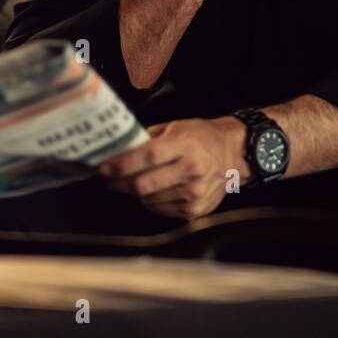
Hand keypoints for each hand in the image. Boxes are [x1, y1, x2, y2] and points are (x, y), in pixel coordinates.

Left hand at [97, 117, 248, 219]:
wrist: (234, 154)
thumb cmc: (202, 138)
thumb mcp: (176, 127)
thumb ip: (148, 140)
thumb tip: (118, 150)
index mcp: (185, 145)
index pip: (146, 157)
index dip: (120, 164)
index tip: (103, 167)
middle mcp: (191, 170)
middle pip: (142, 185)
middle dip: (118, 183)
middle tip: (109, 178)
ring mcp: (194, 193)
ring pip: (148, 200)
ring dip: (135, 193)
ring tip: (133, 182)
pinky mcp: (195, 210)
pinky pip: (160, 210)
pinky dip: (151, 202)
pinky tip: (154, 190)